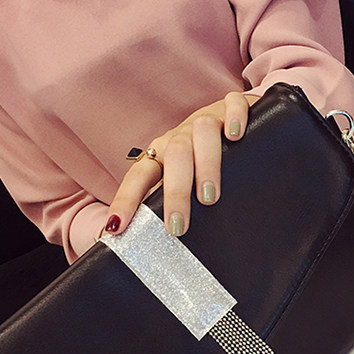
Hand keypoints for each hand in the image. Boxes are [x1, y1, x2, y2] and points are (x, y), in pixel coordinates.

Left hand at [104, 91, 259, 236]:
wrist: (230, 119)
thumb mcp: (183, 182)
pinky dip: (235, 118)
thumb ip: (169, 206)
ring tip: (209, 197)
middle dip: (174, 192)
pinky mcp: (232, 107)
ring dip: (205, 164)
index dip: (126, 200)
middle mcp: (182, 136)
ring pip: (202, 132)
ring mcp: (207, 119)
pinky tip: (237, 136)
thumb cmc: (202, 160)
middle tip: (177, 227)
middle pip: (174, 156)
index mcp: (162, 154)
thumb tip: (155, 248)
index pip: (139, 176)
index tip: (117, 228)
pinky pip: (233, 105)